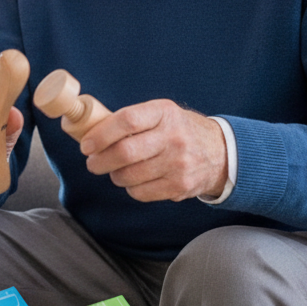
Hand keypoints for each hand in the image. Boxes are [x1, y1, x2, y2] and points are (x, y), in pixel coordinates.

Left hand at [78, 99, 227, 201]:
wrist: (220, 152)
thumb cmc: (179, 130)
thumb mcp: (161, 113)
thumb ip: (131, 120)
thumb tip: (89, 131)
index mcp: (164, 113)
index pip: (127, 121)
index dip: (101, 134)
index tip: (86, 145)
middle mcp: (174, 137)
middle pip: (125, 152)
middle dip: (100, 160)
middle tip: (92, 162)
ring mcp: (179, 163)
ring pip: (129, 176)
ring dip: (114, 175)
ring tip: (116, 170)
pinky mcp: (180, 186)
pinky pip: (140, 193)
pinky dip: (131, 188)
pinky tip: (136, 179)